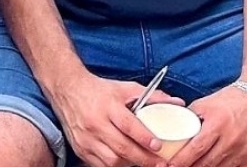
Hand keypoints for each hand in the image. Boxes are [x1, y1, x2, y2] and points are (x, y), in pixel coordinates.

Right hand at [53, 73, 181, 166]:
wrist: (69, 91)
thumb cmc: (101, 90)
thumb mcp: (127, 88)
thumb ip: (153, 96)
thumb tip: (178, 103)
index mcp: (109, 106)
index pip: (128, 125)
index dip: (144, 137)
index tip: (158, 146)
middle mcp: (96, 124)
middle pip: (121, 147)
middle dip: (143, 159)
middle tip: (160, 164)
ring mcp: (87, 139)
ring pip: (110, 160)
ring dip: (129, 165)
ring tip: (145, 164)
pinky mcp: (80, 149)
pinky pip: (99, 165)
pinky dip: (114, 166)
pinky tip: (126, 163)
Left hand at [169, 83, 246, 166]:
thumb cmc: (232, 100)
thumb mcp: (207, 103)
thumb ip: (189, 119)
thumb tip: (171, 132)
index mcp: (218, 124)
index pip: (195, 150)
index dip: (179, 162)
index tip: (169, 166)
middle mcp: (231, 140)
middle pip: (205, 165)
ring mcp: (243, 152)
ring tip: (195, 166)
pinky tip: (215, 166)